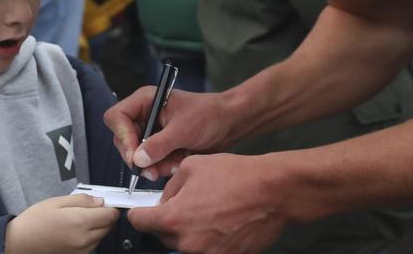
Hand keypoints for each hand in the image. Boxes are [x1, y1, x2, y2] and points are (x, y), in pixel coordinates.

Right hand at [4, 194, 119, 253]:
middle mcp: (84, 240)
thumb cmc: (34, 222)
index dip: (110, 206)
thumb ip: (82, 200)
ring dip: (96, 227)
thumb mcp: (57, 201)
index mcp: (80, 222)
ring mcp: (82, 251)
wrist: (20, 243)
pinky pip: (92, 245)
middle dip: (103, 216)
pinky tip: (74, 231)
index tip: (105, 202)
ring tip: (77, 220)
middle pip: (109, 226)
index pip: (111, 215)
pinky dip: (89, 237)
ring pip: (101, 236)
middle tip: (89, 209)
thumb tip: (100, 201)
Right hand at [104, 88, 233, 181]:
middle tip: (152, 170)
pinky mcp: (160, 147)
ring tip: (176, 162)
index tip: (135, 154)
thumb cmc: (210, 115)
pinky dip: (164, 167)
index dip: (122, 136)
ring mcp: (152, 133)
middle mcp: (145, 116)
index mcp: (146, 101)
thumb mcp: (184, 129)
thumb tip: (138, 159)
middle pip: (123, 140)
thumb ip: (159, 144)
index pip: (117, 117)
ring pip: (137, 156)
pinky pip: (151, 164)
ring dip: (155, 165)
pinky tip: (180, 162)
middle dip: (139, 157)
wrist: (229, 124)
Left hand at [128, 153, 287, 252]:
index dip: (140, 212)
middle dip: (169, 219)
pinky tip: (221, 220)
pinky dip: (209, 237)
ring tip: (209, 209)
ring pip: (184, 243)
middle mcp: (188, 242)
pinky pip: (207, 249)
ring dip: (189, 229)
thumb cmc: (237, 177)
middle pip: (162, 235)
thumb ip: (170, 186)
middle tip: (186, 202)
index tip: (142, 210)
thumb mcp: (192, 166)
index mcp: (174, 218)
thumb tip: (164, 198)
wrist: (273, 192)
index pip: (139, 222)